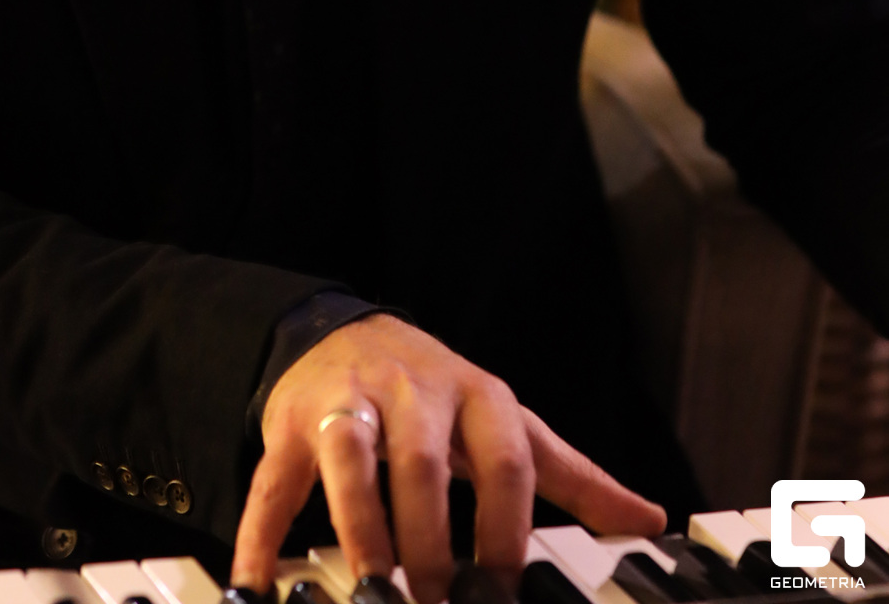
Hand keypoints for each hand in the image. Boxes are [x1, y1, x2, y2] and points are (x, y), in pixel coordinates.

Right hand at [231, 314, 666, 603]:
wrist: (343, 332)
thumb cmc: (438, 397)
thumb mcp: (508, 425)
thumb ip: (572, 477)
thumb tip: (650, 519)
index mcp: (475, 395)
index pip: (503, 458)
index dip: (508, 525)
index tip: (504, 589)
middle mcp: (411, 391)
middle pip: (422, 463)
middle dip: (429, 537)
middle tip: (436, 602)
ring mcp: (346, 403)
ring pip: (349, 458)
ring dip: (358, 526)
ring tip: (370, 588)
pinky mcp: (289, 424)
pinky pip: (273, 482)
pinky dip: (260, 537)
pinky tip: (258, 586)